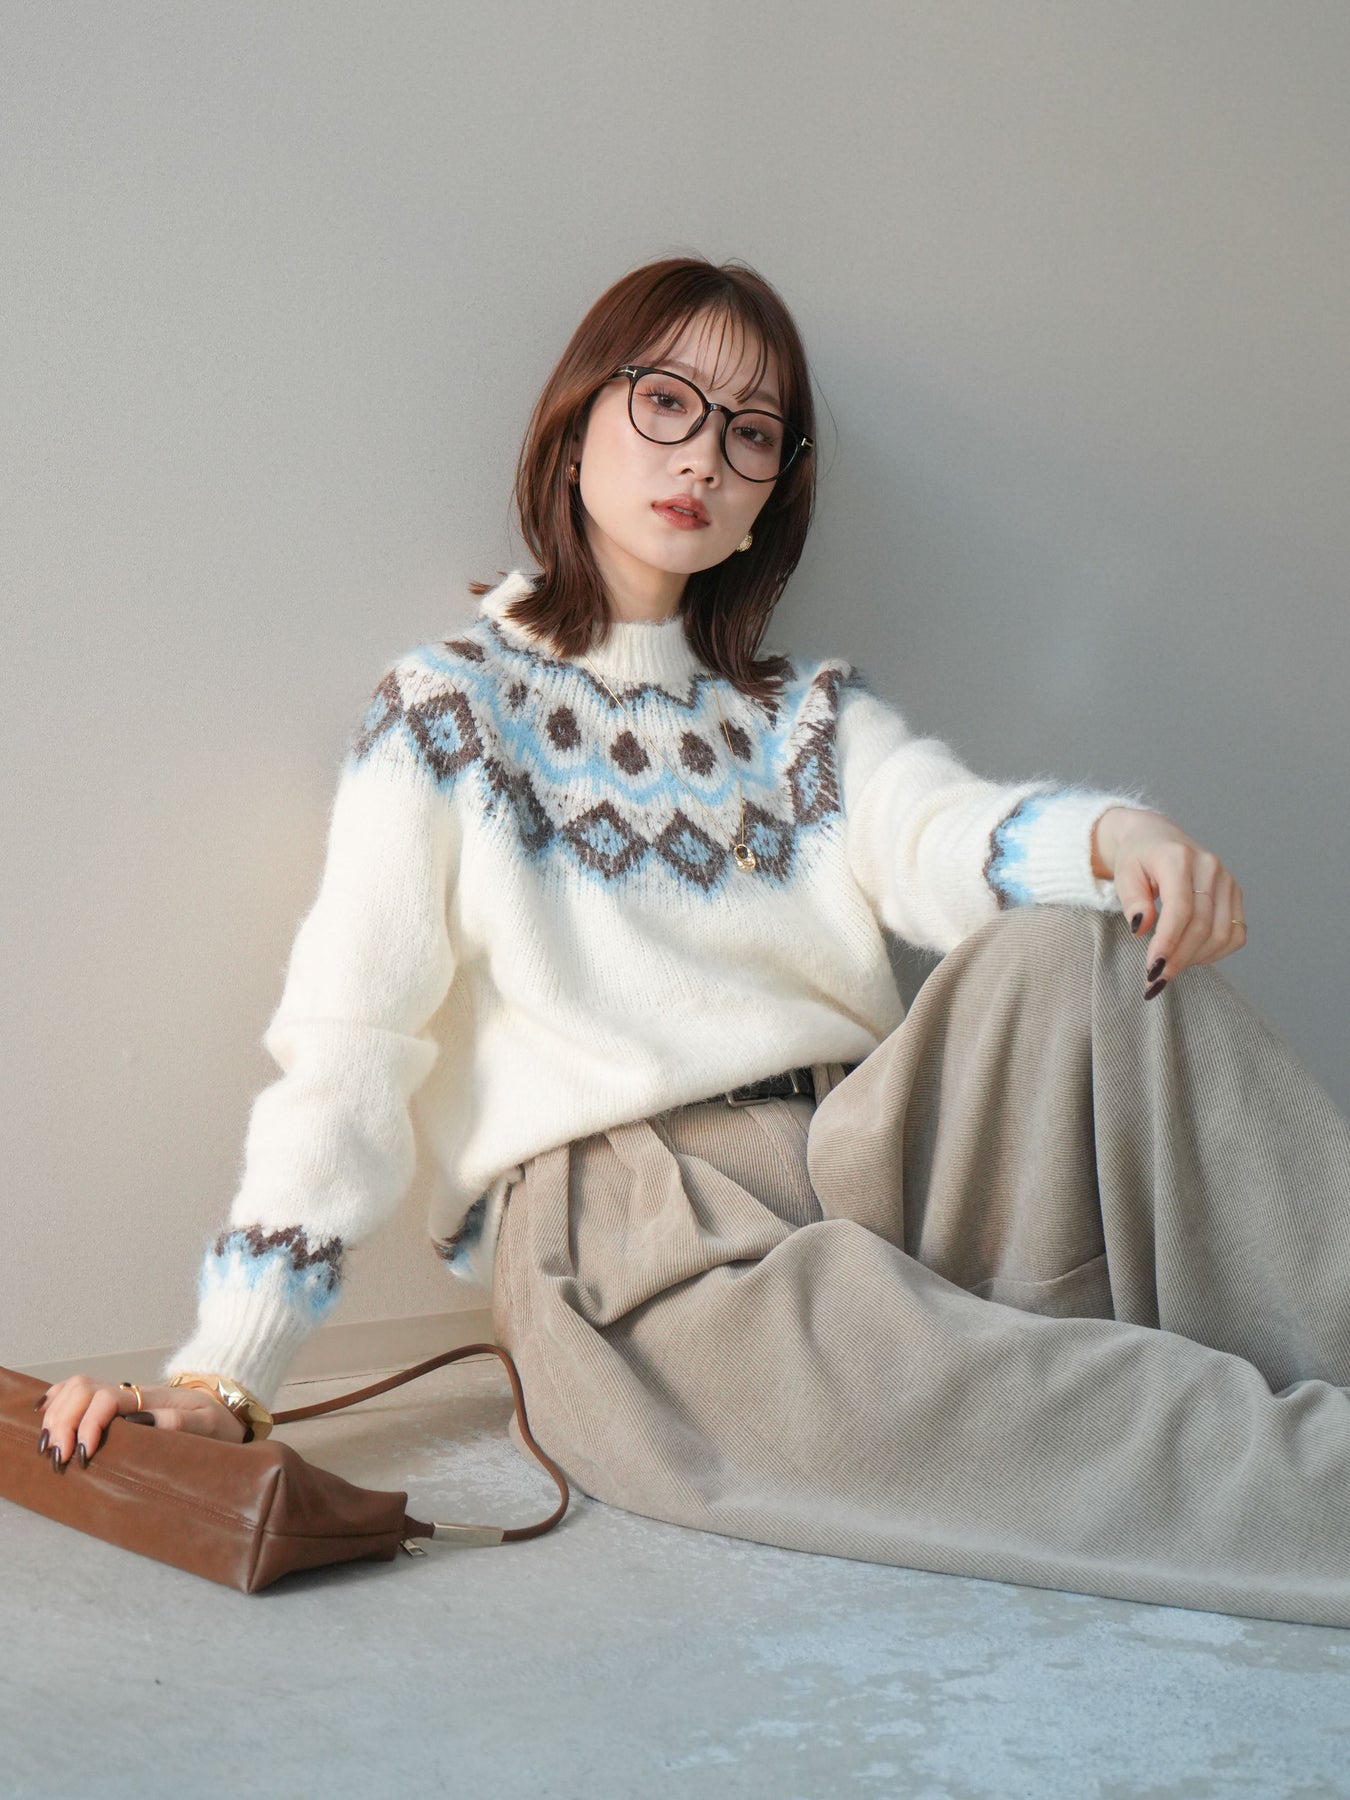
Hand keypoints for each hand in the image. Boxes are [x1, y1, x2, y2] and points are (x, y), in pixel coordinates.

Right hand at [33, 1374, 248, 1471]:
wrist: (225, 1408)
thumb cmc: (217, 1421)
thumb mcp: (208, 1425)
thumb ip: (181, 1423)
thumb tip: (144, 1423)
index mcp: (152, 1398)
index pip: (107, 1399)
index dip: (89, 1424)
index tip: (84, 1455)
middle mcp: (131, 1392)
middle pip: (83, 1391)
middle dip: (63, 1422)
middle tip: (58, 1457)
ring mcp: (122, 1395)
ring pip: (76, 1388)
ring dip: (56, 1413)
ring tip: (48, 1445)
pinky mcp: (116, 1402)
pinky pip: (80, 1390)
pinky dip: (58, 1399)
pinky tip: (45, 1414)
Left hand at [1091, 806, 1246, 994]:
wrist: (1155, 837)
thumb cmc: (1136, 858)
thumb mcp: (1123, 874)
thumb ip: (1132, 900)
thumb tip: (1141, 928)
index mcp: (1178, 858)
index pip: (1181, 908)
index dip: (1168, 942)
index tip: (1152, 969)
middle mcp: (1210, 866)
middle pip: (1202, 925)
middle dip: (1179, 958)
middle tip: (1156, 979)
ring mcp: (1226, 879)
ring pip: (1222, 933)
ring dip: (1196, 959)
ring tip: (1170, 967)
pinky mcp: (1235, 892)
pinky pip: (1235, 933)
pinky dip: (1216, 952)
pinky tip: (1192, 956)